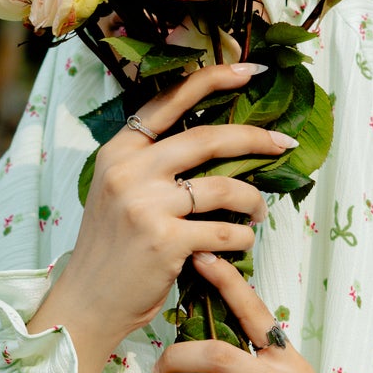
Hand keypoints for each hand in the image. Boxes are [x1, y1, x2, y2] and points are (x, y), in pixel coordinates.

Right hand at [28, 62, 296, 372]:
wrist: (87, 303)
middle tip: (284, 143)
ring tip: (259, 212)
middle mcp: (130, 170)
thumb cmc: (112, 248)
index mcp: (119, 150)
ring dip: (253, 201)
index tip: (251, 69)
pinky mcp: (165, 240)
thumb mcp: (119, 191)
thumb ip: (154, 163)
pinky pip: (224, 231)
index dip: (215, 79)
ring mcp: (146, 204)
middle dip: (256, 138)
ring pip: (225, 188)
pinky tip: (237, 244)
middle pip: (209, 138)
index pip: (171, 100)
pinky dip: (240, 239)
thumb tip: (216, 140)